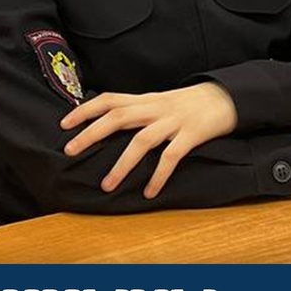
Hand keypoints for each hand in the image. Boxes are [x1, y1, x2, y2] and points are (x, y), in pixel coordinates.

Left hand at [61, 82, 238, 198]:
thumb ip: (138, 110)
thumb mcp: (160, 101)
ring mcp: (174, 121)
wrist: (226, 97)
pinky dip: (158, 175)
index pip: (110, 99)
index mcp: (146, 99)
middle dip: (91, 133)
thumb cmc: (189, 103)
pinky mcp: (192, 134)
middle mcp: (156, 107)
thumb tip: (108, 123)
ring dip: (122, 164)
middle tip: (70, 151)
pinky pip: (171, 157)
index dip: (85, 109)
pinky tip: (149, 192)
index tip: (64, 124)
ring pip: (142, 141)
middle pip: (118, 116)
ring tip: (107, 185)